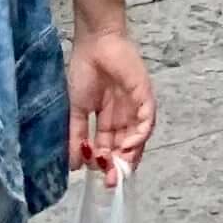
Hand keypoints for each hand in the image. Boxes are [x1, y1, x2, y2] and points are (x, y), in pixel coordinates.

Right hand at [68, 25, 156, 173]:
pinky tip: (128, 146)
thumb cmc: (84, 70)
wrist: (94, 42)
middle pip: (126, 146)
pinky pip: (147, 120)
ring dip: (130, 155)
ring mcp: (136, 106)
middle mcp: (124, 116)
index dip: (106, 164)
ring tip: (118, 167)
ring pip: (138, 138)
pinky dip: (140, 136)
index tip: (100, 179)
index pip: (111, 148)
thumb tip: (75, 166)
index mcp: (109, 119)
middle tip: (111, 181)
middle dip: (119, 165)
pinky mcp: (144, 94)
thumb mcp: (76, 109)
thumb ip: (77, 136)